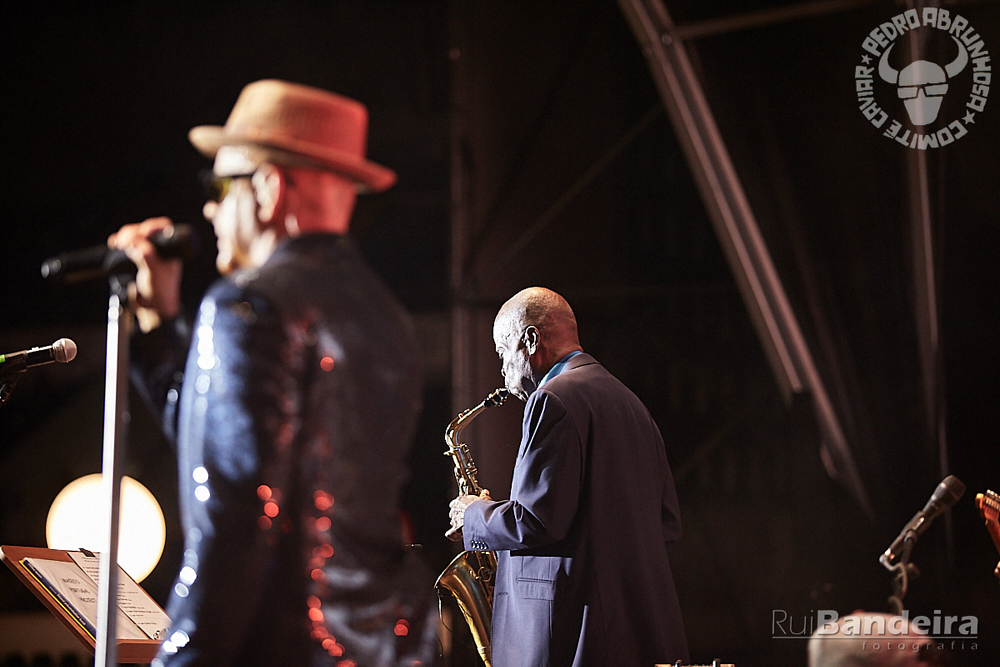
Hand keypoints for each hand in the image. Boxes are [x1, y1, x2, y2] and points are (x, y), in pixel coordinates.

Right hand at [108, 217, 183, 331]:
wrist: (152, 308)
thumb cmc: (161, 292)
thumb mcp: (155, 273)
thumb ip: (147, 257)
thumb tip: (136, 242)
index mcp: (170, 249)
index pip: (163, 227)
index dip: (150, 227)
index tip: (141, 234)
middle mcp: (159, 248)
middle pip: (144, 229)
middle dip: (133, 232)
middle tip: (124, 242)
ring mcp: (146, 252)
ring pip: (133, 235)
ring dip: (124, 237)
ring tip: (118, 245)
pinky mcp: (134, 258)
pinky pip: (125, 245)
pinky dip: (118, 243)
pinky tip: (114, 245)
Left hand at [448, 489, 490, 532]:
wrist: (481, 515)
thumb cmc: (482, 506)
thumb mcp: (483, 498)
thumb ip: (482, 496)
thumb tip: (485, 493)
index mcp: (459, 501)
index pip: (456, 503)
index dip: (462, 506)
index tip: (468, 508)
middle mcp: (454, 510)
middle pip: (454, 513)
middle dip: (461, 515)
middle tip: (470, 517)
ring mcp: (454, 520)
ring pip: (454, 522)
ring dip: (459, 524)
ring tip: (468, 526)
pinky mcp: (456, 529)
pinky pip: (450, 533)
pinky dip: (453, 535)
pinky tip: (457, 536)